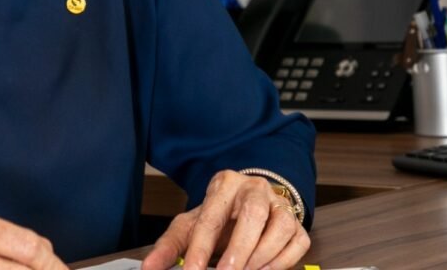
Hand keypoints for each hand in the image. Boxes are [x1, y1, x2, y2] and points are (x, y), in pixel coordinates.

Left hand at [141, 170, 309, 269]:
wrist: (245, 204)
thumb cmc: (216, 217)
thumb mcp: (190, 225)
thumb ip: (170, 247)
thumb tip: (148, 268)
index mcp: (223, 185)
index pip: (211, 217)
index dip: (201, 248)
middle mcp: (255, 189)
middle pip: (253, 214)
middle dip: (240, 249)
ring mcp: (279, 204)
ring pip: (281, 226)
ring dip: (263, 257)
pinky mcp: (296, 222)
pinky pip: (298, 241)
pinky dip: (283, 261)